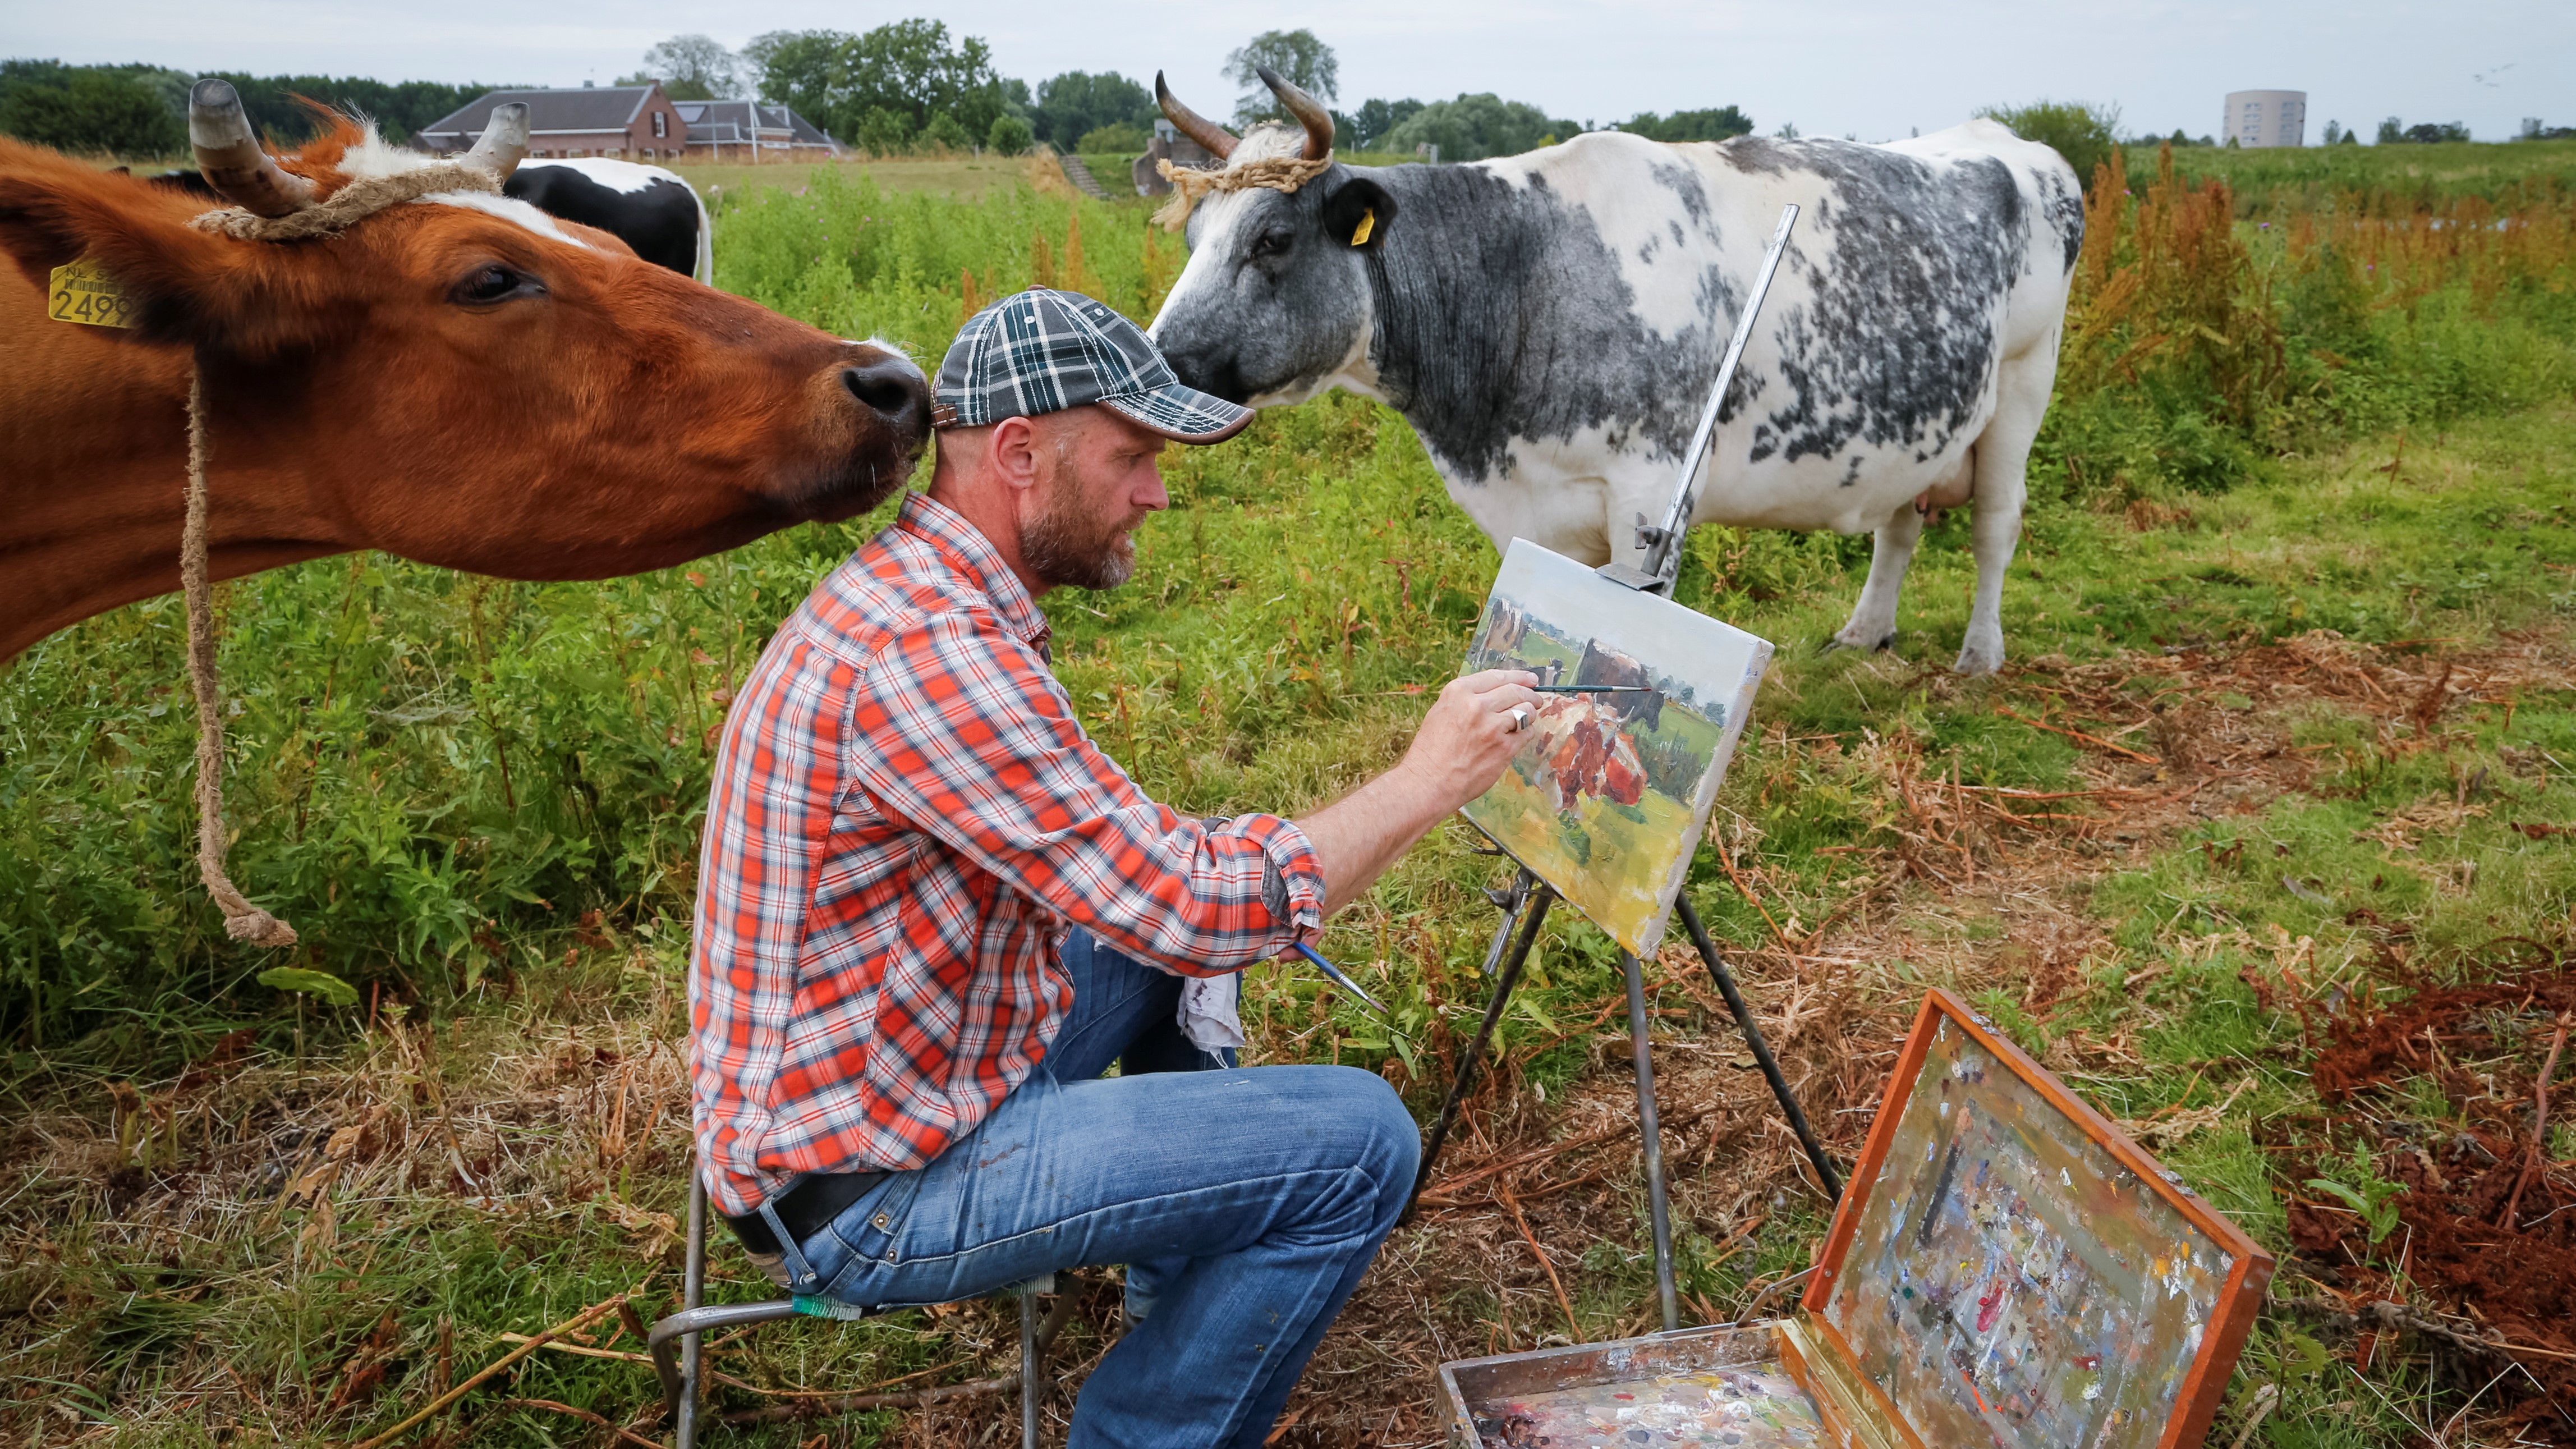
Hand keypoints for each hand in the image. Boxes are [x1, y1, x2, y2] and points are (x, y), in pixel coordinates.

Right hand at [1399, 669, 1539, 815]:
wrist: (1429, 781)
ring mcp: (1492, 726)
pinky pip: (1527, 733)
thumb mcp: (1441, 711)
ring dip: (1530, 714)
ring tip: (1527, 719)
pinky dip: (1526, 733)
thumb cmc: (1431, 750)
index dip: (1518, 676)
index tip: (1530, 679)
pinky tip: (1518, 737)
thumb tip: (1495, 692)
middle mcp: (1476, 705)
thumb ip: (1466, 698)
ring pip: (1526, 710)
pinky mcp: (1504, 747)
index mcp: (1459, 692)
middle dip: (1530, 694)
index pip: (1497, 676)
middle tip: (1536, 699)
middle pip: (1515, 691)